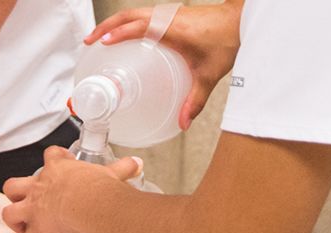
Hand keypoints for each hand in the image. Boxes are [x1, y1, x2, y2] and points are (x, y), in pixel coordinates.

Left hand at [1, 147, 142, 232]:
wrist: (89, 202)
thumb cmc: (97, 188)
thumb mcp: (111, 173)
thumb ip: (122, 168)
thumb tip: (136, 163)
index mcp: (57, 170)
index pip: (51, 156)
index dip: (54, 158)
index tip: (59, 161)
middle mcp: (40, 188)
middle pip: (14, 186)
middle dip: (16, 193)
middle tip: (25, 198)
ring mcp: (35, 210)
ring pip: (10, 212)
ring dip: (14, 220)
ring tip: (21, 226)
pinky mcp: (38, 231)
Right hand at [84, 1, 241, 129]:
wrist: (240, 21)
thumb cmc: (227, 40)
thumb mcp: (209, 75)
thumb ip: (195, 100)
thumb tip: (183, 122)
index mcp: (172, 29)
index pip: (137, 26)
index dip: (118, 33)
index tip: (102, 43)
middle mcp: (167, 17)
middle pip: (127, 15)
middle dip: (105, 26)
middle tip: (90, 41)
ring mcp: (168, 13)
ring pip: (133, 12)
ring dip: (114, 22)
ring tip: (101, 37)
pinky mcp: (172, 14)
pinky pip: (143, 15)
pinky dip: (128, 22)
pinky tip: (125, 35)